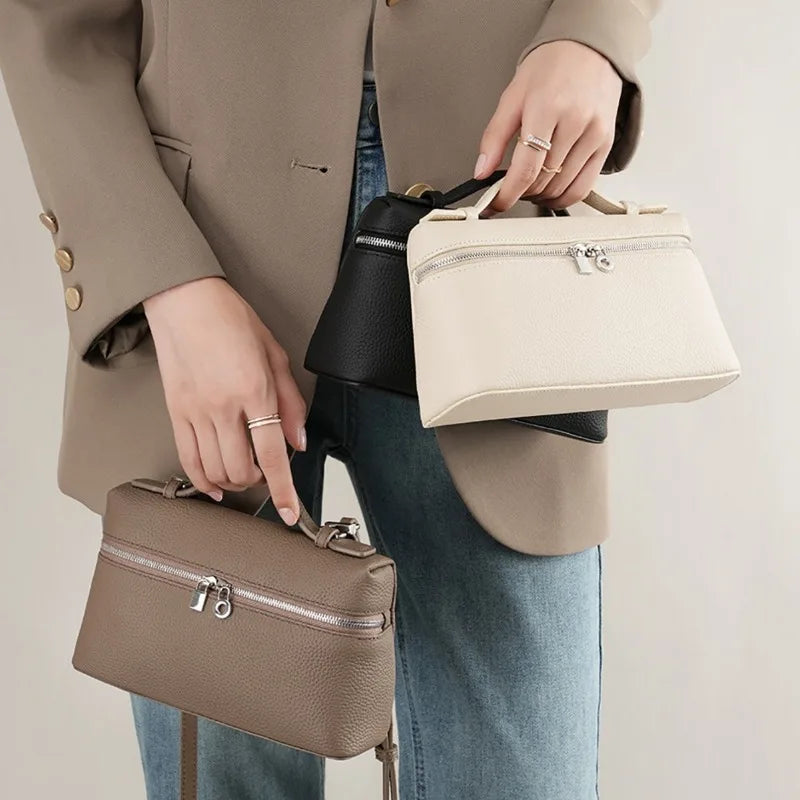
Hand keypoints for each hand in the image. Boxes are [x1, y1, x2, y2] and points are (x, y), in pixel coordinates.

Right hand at [143, 277, 305, 523]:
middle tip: (267, 474)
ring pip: (214, 470)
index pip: (272, 454)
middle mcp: (223, 406)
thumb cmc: (232, 320)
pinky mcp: (175, 412)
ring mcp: (195, 412)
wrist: (185, 302)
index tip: (290, 511)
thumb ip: (291, 403)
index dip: (283, 489)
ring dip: (233, 482)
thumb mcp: (276, 356)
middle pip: (240, 469)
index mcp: (255, 391)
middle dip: (258, 482)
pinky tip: (214, 484)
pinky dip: (202, 479)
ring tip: (244, 474)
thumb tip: (298, 441)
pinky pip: (187, 459)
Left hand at [475, 41, 622, 211]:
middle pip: (543, 181)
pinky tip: (550, 188)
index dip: (507, 195)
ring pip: (562, 188)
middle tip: (509, 186)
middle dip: (521, 192)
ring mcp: (594, 135)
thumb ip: (494, 137)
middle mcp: (575, 122)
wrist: (588, 48)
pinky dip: (563, 196)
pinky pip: (583, 187)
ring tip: (529, 184)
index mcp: (547, 108)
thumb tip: (481, 171)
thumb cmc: (551, 67)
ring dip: (540, 196)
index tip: (495, 204)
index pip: (526, 169)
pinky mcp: (606, 144)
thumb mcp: (512, 97)